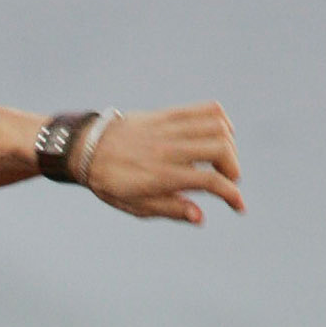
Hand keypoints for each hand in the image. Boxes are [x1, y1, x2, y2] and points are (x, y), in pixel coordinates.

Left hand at [84, 105, 243, 223]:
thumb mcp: (136, 205)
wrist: (86, 148)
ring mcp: (169, 128)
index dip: (231, 195)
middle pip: (220, 149)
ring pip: (217, 126)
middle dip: (233, 168)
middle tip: (227, 180)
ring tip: (222, 160)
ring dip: (229, 144)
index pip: (209, 181)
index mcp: (162, 176)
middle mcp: (168, 150)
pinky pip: (205, 109)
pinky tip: (218, 134)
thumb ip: (171, 209)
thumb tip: (200, 217)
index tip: (238, 205)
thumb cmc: (111, 182)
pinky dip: (221, 120)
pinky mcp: (168, 114)